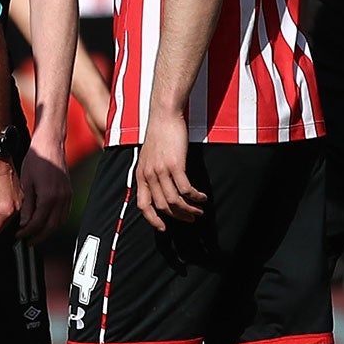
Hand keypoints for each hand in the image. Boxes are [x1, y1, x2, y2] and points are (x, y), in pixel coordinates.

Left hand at [17, 143, 70, 239]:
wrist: (50, 143)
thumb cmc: (36, 159)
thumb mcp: (26, 183)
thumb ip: (27, 205)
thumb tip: (24, 223)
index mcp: (49, 197)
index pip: (38, 223)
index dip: (27, 232)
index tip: (18, 235)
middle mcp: (61, 199)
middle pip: (50, 227)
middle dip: (38, 237)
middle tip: (26, 241)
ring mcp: (67, 196)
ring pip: (59, 222)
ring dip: (47, 231)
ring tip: (35, 235)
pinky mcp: (69, 193)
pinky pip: (64, 214)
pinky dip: (55, 222)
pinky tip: (47, 223)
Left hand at [134, 111, 204, 229]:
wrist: (163, 116)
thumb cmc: (159, 135)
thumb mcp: (148, 157)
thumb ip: (150, 172)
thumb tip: (159, 188)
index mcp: (141, 175)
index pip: (143, 205)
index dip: (153, 220)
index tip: (164, 228)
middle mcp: (149, 175)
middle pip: (162, 206)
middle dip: (178, 216)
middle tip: (190, 219)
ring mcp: (161, 170)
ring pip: (175, 200)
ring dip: (189, 209)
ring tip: (199, 211)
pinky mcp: (175, 165)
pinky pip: (186, 189)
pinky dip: (195, 197)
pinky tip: (202, 197)